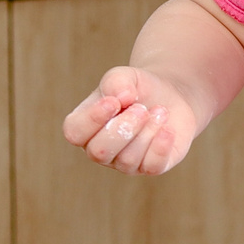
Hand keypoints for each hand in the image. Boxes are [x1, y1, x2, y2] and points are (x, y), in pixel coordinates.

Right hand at [63, 66, 201, 175]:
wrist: (169, 95)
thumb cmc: (137, 87)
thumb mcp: (124, 76)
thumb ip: (116, 81)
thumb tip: (123, 98)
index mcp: (84, 127)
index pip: (75, 133)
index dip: (92, 119)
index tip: (114, 101)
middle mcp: (100, 150)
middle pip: (99, 152)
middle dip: (123, 128)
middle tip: (141, 109)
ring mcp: (124, 162)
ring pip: (127, 159)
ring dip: (147, 131)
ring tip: (160, 111)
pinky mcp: (151, 166)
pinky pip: (152, 167)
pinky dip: (161, 147)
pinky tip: (167, 129)